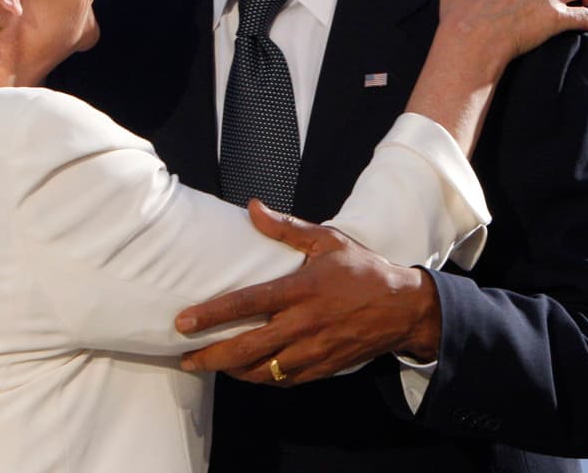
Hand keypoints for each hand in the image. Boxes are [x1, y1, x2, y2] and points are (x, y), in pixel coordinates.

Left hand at [174, 201, 438, 385]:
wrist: (404, 308)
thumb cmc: (362, 270)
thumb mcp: (327, 240)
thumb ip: (286, 228)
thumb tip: (253, 208)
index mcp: (301, 290)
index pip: (248, 303)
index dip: (212, 314)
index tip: (183, 322)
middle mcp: (304, 324)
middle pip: (247, 347)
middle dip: (211, 357)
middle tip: (184, 357)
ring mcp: (314, 350)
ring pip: (263, 370)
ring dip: (232, 371)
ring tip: (209, 365)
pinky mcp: (323, 368)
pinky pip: (284, 379)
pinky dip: (261, 378)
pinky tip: (245, 371)